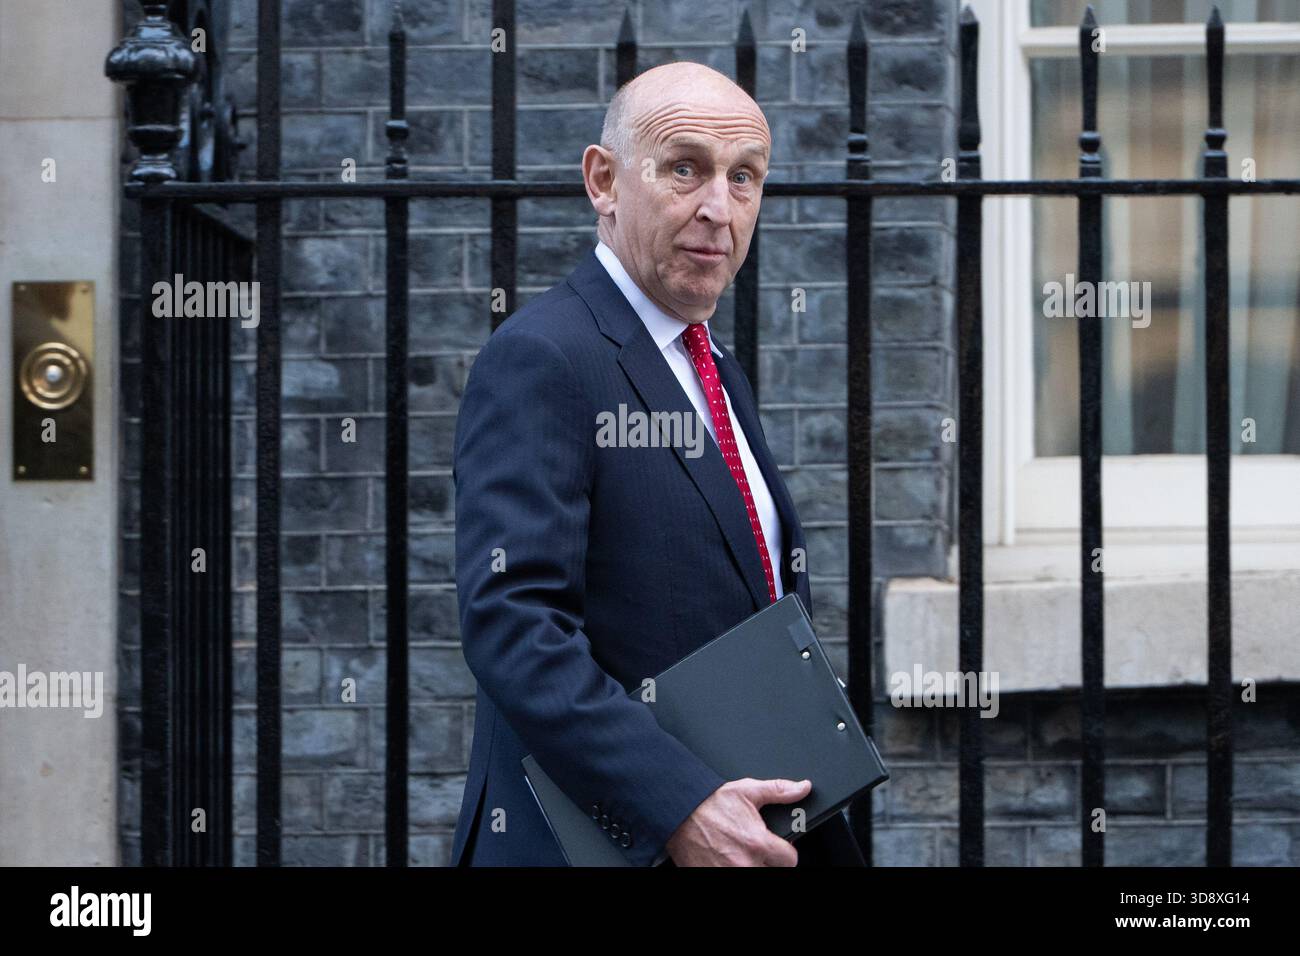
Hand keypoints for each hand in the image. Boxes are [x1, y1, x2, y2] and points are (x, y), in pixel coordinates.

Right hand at [665, 777, 811, 865]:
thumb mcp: (747, 790)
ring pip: (754, 876)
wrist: (678, 811)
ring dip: (751, 866)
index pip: (790, 860)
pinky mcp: (711, 876)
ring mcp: (727, 873)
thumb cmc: (710, 802)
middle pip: (772, 872)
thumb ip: (778, 791)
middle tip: (754, 850)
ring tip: (739, 855)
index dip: (785, 852)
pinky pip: (729, 879)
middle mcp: (745, 863)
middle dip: (766, 861)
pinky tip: (724, 860)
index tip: (778, 848)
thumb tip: (802, 788)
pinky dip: (729, 870)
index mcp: (758, 842)